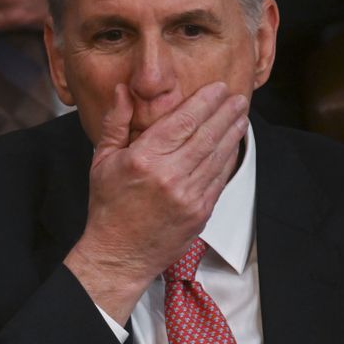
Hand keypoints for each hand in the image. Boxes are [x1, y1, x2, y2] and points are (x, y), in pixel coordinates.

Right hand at [64, 82, 249, 321]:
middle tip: (238, 97)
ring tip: (241, 116)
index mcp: (144, 160)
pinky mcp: (200, 212)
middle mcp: (169, 176)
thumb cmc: (109, 208)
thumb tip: (123, 91)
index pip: (183, 121)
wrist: (119, 254)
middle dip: (225, 113)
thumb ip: (115, 123)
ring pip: (217, 156)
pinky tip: (233, 146)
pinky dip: (229, 159)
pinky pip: (220, 179)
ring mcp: (188, 196)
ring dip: (232, 133)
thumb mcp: (102, 161)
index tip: (217, 89)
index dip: (204, 101)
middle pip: (206, 135)